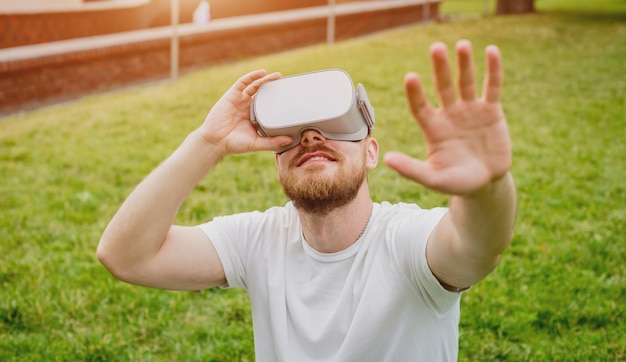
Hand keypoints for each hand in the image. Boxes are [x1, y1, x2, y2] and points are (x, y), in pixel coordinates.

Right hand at [198, 70, 292, 155]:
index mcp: (253, 117)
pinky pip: (242, 83)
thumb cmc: (234, 144)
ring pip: (254, 86)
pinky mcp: (232, 95)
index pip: (267, 104)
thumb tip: (290, 140)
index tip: (287, 96)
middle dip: (272, 86)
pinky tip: (261, 73)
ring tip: (277, 76)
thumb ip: (272, 142)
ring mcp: (239, 100)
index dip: (276, 99)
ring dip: (265, 79)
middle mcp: (247, 107)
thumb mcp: (257, 143)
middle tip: (284, 82)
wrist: (215, 141)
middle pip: (262, 93)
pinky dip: (251, 76)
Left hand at [384, 40, 511, 195]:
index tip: (410, 77)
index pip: (420, 107)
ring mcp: (470, 110)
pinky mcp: (491, 111)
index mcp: (433, 128)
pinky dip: (492, 70)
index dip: (416, 93)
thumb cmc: (456, 182)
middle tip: (436, 48)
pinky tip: (491, 51)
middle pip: (442, 87)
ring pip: (466, 82)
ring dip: (464, 63)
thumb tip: (386, 159)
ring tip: (462, 45)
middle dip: (440, 68)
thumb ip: (411, 169)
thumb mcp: (432, 178)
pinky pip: (492, 87)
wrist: (485, 183)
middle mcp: (449, 114)